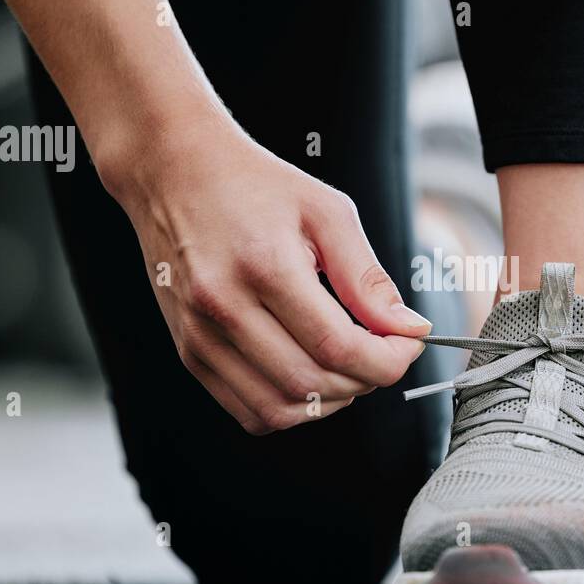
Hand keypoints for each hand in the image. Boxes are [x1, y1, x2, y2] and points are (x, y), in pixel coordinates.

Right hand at [99, 113, 429, 432]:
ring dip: (330, 399)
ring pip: (280, 410)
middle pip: (312, 384)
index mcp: (264, 266)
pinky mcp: (190, 353)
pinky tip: (310, 372)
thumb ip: (368, 278)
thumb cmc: (252, 185)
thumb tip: (410, 329)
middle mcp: (224, 307)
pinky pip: (250, 411)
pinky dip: (291, 407)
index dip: (388, 359)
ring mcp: (200, 336)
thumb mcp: (326, 212)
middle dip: (366, 379)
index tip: (409, 343)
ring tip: (348, 364)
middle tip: (384, 350)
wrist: (173, 172)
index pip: (338, 347)